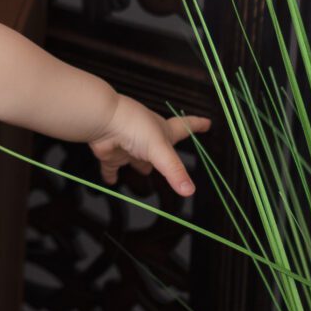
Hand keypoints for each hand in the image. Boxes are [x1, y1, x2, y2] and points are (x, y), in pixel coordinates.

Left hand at [83, 81, 211, 198]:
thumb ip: (174, 171)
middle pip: (159, 148)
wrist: (103, 120)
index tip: (207, 123)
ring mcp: (129, 145)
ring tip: (143, 173)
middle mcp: (147, 138)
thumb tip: (189, 190)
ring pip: (136, 159)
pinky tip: (112, 181)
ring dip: (139, 165)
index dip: (197, 125)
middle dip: (165, 154)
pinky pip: (111, 167)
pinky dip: (111, 174)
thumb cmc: (135, 127)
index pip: (185, 127)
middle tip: (170, 161)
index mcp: (164, 132)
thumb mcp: (161, 150)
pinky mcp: (111, 154)